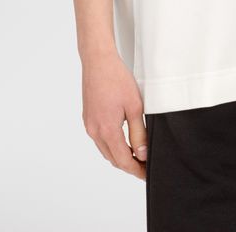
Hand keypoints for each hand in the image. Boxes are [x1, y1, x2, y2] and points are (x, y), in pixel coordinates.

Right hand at [81, 49, 147, 179]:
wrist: (98, 61)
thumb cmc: (117, 79)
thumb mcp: (135, 107)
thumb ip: (139, 133)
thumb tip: (143, 153)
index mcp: (107, 130)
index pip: (123, 160)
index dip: (137, 170)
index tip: (147, 174)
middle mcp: (95, 131)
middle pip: (113, 158)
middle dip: (129, 165)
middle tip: (145, 166)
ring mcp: (89, 125)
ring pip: (106, 150)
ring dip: (120, 155)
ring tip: (137, 155)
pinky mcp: (88, 118)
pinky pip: (100, 139)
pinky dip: (112, 145)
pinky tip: (123, 140)